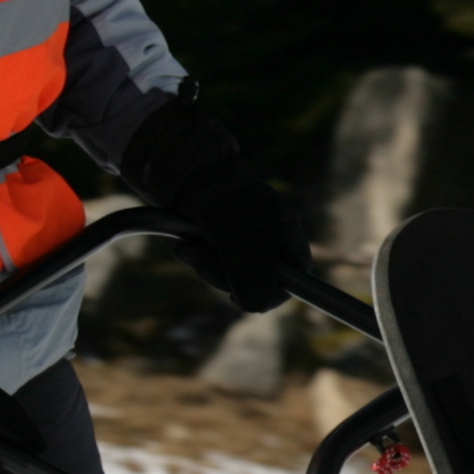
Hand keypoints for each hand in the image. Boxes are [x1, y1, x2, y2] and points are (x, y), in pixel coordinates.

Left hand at [119, 93, 310, 314]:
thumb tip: (255, 307)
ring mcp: (243, 236)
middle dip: (227, 277)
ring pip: (232, 274)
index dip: (271, 292)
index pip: (296, 277)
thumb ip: (250, 273)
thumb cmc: (216, 195)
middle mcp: (269, 235)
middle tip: (202, 262)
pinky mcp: (218, 236)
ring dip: (207, 267)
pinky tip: (185, 246)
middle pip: (260, 281)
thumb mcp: (236, 236)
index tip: (240, 292)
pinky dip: (198, 258)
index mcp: (286, 231)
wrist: (177, 165)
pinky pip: (214, 262)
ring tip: (188, 247)